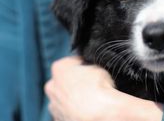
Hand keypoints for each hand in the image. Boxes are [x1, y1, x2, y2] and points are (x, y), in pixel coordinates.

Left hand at [45, 56, 162, 120]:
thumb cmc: (99, 88)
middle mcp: (51, 86)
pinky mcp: (59, 119)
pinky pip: (67, 110)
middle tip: (91, 83)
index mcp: (59, 68)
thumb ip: (91, 65)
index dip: (85, 63)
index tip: (93, 68)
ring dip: (74, 96)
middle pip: (64, 80)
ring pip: (64, 97)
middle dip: (76, 81)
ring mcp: (53, 105)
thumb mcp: (99, 66)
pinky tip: (88, 108)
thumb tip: (92, 67)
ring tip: (91, 98)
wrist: (100, 114)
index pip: (73, 61)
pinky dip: (75, 109)